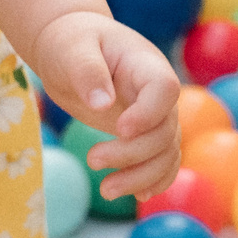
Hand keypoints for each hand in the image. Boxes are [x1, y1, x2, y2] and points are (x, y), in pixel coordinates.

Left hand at [36, 9, 180, 198]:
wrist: (71, 48)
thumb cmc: (70, 42)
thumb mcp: (72, 49)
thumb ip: (87, 72)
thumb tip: (102, 104)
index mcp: (146, 65)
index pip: (164, 90)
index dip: (148, 114)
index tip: (119, 130)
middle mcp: (158, 93)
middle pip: (164, 130)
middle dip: (132, 153)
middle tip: (92, 160)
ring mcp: (155, 115)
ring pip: (166, 153)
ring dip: (142, 176)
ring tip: (106, 190)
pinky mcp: (144, 133)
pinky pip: (161, 161)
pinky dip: (153, 180)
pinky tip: (135, 195)